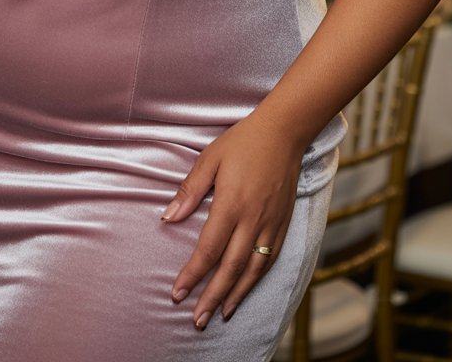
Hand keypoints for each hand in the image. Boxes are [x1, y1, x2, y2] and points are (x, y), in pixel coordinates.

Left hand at [162, 111, 303, 329]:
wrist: (284, 131)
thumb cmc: (243, 141)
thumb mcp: (210, 158)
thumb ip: (190, 190)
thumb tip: (167, 218)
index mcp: (231, 204)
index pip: (208, 250)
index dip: (192, 275)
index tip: (177, 294)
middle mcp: (253, 219)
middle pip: (230, 268)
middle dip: (212, 297)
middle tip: (197, 320)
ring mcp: (271, 223)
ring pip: (253, 270)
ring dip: (236, 295)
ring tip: (222, 314)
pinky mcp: (284, 223)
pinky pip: (271, 259)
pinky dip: (257, 279)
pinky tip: (247, 288)